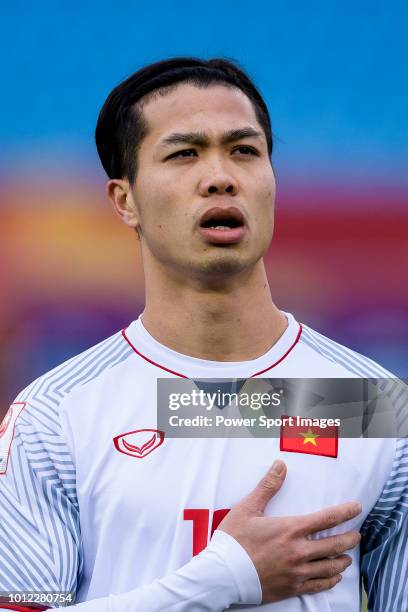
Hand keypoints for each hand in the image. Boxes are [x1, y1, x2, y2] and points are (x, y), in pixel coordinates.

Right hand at [217, 460, 361, 602]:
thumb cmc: (233, 540)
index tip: (356, 508)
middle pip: (334, 544)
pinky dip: (331, 580)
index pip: (326, 518)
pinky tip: (334, 577)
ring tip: (347, 556)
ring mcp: (297, 572)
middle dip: (349, 539)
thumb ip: (267, 486)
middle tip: (356, 535)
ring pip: (330, 567)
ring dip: (342, 560)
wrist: (223, 574)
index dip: (345, 512)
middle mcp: (299, 551)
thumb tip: (280, 465)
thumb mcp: (248, 508)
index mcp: (290, 529)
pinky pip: (319, 585)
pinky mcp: (292, 588)